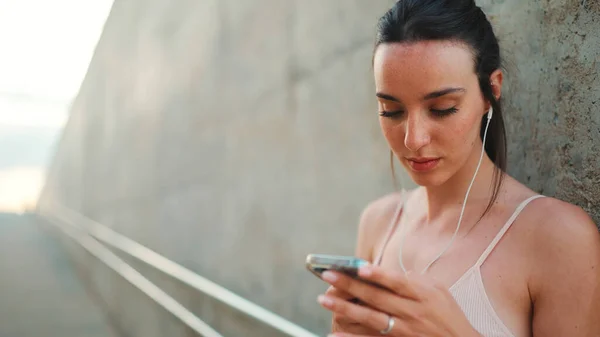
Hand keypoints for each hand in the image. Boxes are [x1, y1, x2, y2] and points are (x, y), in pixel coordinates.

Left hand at [317, 266, 479, 336]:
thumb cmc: (449, 315)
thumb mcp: (439, 290)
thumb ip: (416, 279)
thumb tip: (390, 271)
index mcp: (422, 295)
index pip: (397, 282)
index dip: (378, 274)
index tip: (358, 266)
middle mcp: (413, 313)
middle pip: (377, 298)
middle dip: (350, 285)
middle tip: (327, 275)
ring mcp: (405, 331)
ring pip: (370, 319)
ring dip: (345, 308)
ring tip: (323, 299)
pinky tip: (334, 333)